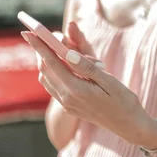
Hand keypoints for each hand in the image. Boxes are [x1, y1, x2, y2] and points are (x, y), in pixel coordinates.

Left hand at [22, 29, 156, 147]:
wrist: (128, 125)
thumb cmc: (123, 100)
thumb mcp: (109, 81)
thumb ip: (87, 67)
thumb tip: (67, 53)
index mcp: (76, 90)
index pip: (52, 62)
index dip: (39, 46)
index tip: (28, 32)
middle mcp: (67, 98)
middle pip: (45, 69)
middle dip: (41, 50)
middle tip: (43, 35)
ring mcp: (66, 104)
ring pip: (46, 78)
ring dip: (45, 61)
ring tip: (50, 47)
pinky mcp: (69, 107)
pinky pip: (53, 87)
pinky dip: (51, 73)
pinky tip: (59, 65)